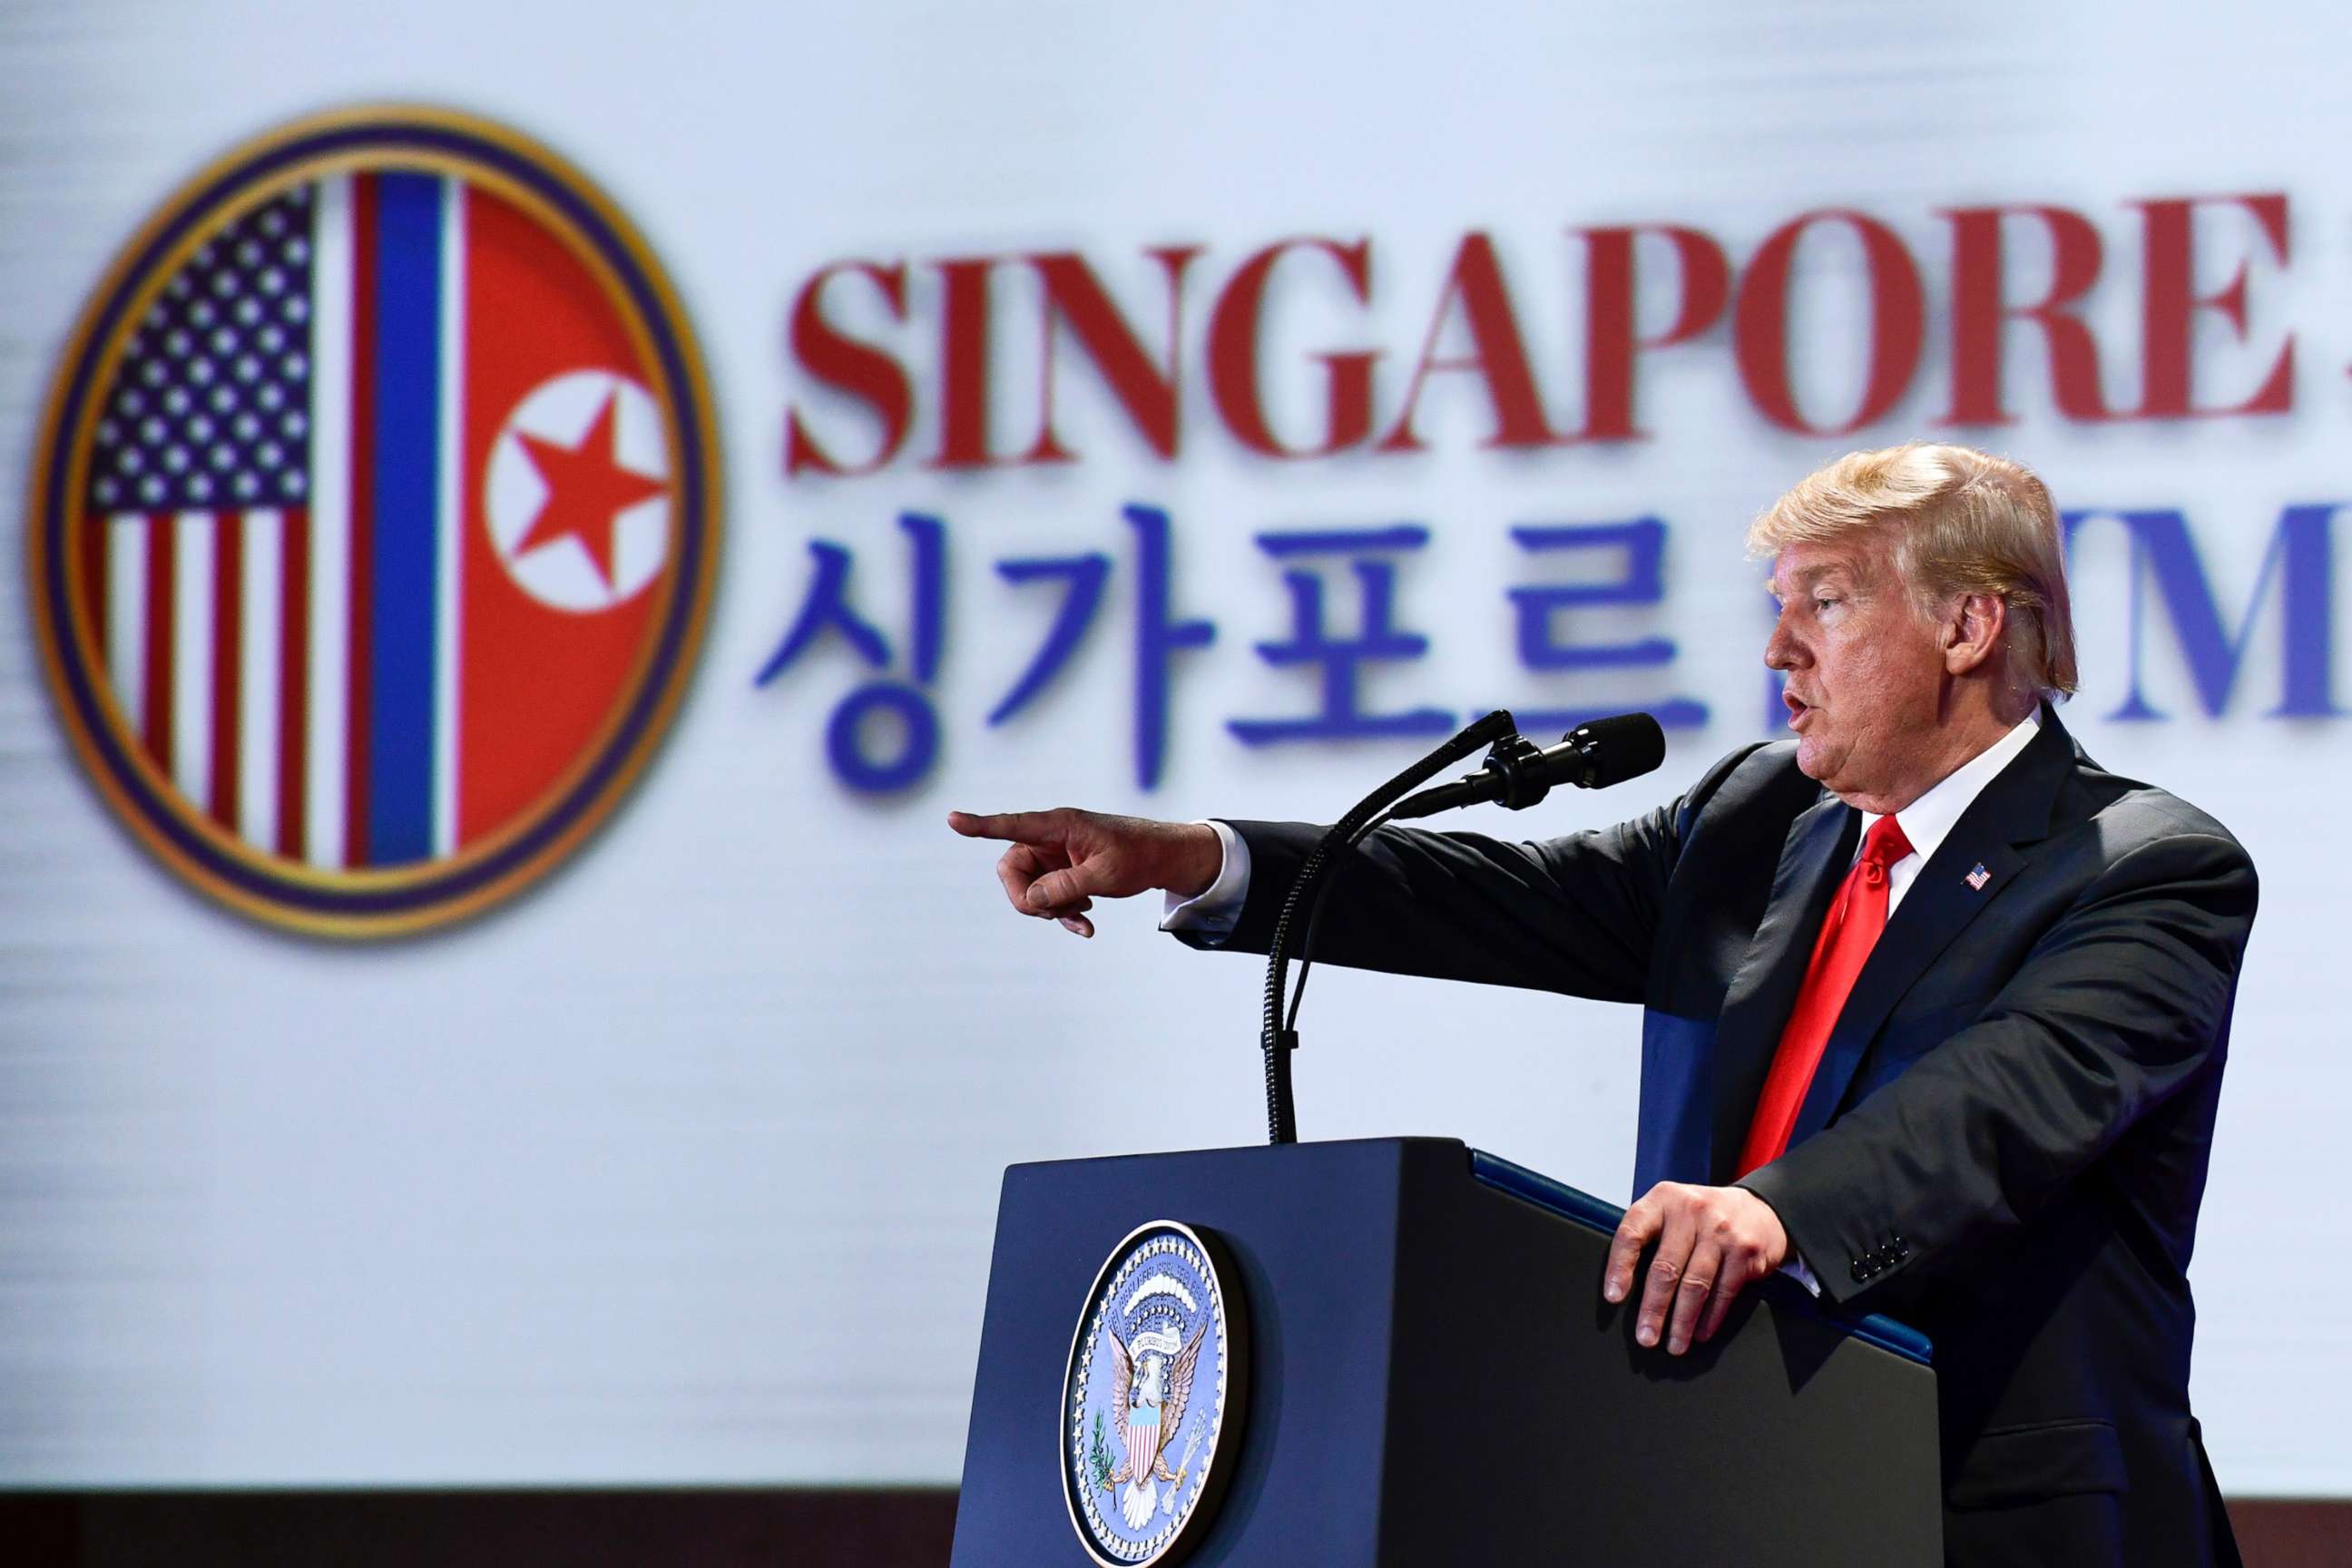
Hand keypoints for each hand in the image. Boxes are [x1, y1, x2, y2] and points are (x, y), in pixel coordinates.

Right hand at [947, 808, 1222, 938]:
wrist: (1164, 858)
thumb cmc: (1139, 856)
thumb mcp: (1104, 876)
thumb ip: (1065, 887)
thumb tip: (1031, 900)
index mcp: (1060, 825)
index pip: (1013, 825)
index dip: (981, 825)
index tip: (953, 820)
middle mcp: (1051, 836)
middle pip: (1012, 869)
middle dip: (1027, 898)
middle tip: (1053, 914)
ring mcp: (1055, 854)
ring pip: (1029, 887)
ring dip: (1050, 908)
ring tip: (1082, 916)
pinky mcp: (1063, 869)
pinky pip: (1046, 894)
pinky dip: (1062, 910)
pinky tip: (1085, 921)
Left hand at [1602, 1182, 1788, 1355]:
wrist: (1759, 1208)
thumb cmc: (1702, 1218)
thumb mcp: (1672, 1211)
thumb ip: (1649, 1236)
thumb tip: (1622, 1286)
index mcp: (1662, 1199)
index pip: (1632, 1233)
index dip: (1619, 1267)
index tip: (1613, 1297)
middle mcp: (1690, 1211)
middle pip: (1665, 1268)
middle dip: (1653, 1309)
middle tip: (1646, 1338)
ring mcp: (1720, 1230)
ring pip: (1695, 1285)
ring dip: (1682, 1321)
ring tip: (1674, 1344)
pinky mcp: (1744, 1250)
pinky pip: (1723, 1291)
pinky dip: (1710, 1318)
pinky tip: (1700, 1333)